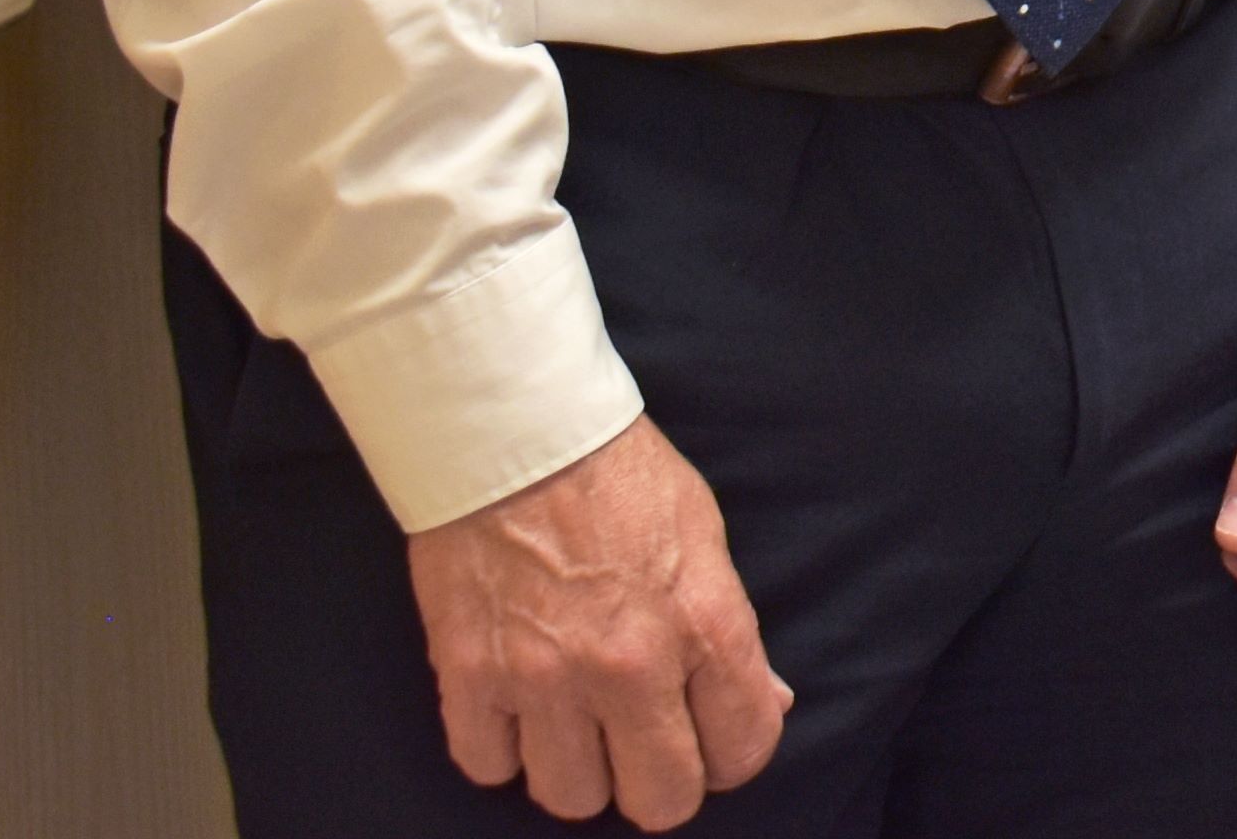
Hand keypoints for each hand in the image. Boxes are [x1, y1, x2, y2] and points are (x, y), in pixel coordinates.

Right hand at [401, 415, 789, 827]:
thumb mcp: (705, 540)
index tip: (711, 742)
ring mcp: (545, 678)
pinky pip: (488, 766)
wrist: (516, 435)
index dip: (730, 756)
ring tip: (577, 726)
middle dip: (658, 785)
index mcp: (702, 624)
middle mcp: (628, 664)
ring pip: (571, 798)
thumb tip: (766, 701)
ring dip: (578, 771)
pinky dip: (502, 749)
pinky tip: (517, 710)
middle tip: (645, 750)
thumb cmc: (620, 477)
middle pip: (658, 802)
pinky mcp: (470, 677)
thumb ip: (732, 634)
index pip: (742, 749)